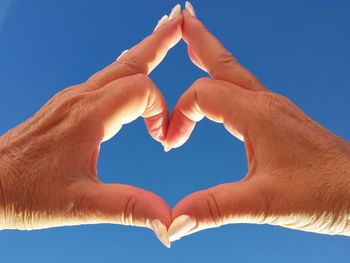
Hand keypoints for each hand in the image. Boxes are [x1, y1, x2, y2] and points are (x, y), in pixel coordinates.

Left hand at [0, 10, 182, 246]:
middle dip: (160, 41)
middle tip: (183, 20)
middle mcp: (81, 98)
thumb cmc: (25, 192)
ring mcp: (73, 98)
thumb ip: (128, 208)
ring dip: (145, 50)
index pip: (142, 91)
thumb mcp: (81, 206)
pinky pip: (106, 78)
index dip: (162, 112)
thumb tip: (168, 222)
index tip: (162, 140)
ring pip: (117, 65)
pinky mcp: (69, 105)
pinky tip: (135, 70)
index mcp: (88, 116)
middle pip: (130, 60)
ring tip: (166, 33)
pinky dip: (129, 68)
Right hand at [166, 9, 349, 241]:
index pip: (202, 95)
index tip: (170, 143)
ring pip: (234, 74)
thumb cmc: (327, 192)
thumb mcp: (265, 203)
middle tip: (179, 20)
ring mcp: (274, 110)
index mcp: (258, 114)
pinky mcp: (279, 121)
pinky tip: (222, 91)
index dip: (178, 115)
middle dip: (199, 41)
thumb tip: (174, 222)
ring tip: (194, 44)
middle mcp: (265, 104)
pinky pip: (244, 93)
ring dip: (210, 58)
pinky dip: (224, 83)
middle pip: (223, 63)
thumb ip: (216, 208)